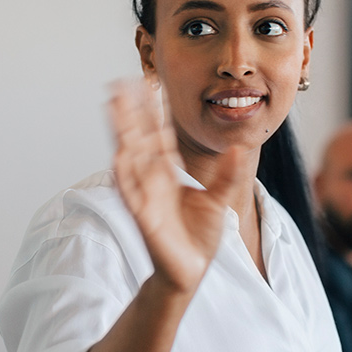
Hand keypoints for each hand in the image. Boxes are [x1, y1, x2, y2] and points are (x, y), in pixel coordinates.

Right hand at [108, 79, 249, 293]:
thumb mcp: (220, 199)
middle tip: (120, 81)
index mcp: (169, 173)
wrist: (190, 270)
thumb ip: (229, 174)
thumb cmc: (199, 236)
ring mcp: (145, 195)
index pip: (159, 134)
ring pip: (129, 156)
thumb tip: (240, 147)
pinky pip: (130, 192)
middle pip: (139, 137)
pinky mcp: (143, 216)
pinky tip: (118, 154)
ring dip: (120, 131)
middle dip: (130, 110)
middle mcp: (153, 179)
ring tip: (111, 105)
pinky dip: (124, 174)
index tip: (147, 84)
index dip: (153, 110)